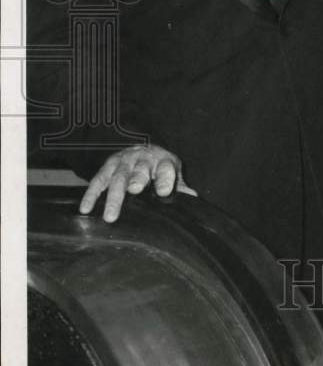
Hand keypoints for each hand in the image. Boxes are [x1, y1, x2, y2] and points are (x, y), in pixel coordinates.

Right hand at [79, 144, 196, 222]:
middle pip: (139, 170)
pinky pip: (97, 181)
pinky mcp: (107, 168)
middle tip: (133, 192)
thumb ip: (179, 186)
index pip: (166, 168)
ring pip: (117, 177)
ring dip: (113, 196)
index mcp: (163, 161)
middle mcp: (142, 159)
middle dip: (137, 180)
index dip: (165, 179)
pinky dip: (91, 195)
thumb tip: (193, 198)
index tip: (164, 192)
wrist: (142, 149)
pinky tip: (85, 209)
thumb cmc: (159, 167)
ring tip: (110, 216)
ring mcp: (123, 162)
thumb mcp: (172, 173)